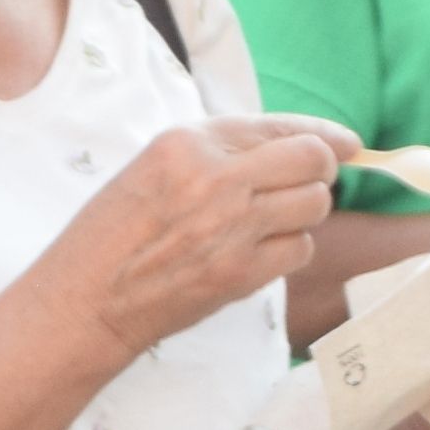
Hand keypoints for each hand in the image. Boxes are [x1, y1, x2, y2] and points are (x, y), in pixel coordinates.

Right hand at [45, 112, 338, 360]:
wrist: (84, 301)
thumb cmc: (108, 236)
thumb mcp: (151, 169)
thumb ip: (213, 154)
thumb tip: (282, 148)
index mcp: (186, 143)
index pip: (277, 127)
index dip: (323, 134)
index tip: (346, 143)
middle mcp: (215, 178)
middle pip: (311, 161)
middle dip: (321, 171)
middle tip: (309, 184)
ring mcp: (231, 227)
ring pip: (314, 205)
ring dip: (303, 213)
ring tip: (270, 223)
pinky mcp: (241, 272)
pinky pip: (299, 250)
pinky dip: (288, 251)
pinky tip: (257, 254)